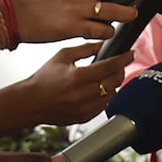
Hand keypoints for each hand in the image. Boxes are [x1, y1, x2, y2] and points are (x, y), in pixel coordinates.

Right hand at [16, 43, 131, 125]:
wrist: (30, 102)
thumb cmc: (43, 78)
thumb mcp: (62, 56)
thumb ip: (85, 49)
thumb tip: (103, 43)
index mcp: (77, 77)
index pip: (110, 66)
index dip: (124, 59)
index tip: (131, 53)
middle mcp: (82, 95)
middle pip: (114, 81)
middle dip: (121, 70)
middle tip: (120, 64)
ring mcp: (84, 108)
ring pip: (111, 94)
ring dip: (113, 84)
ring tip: (107, 77)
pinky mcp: (84, 118)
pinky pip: (103, 106)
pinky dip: (105, 96)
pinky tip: (99, 90)